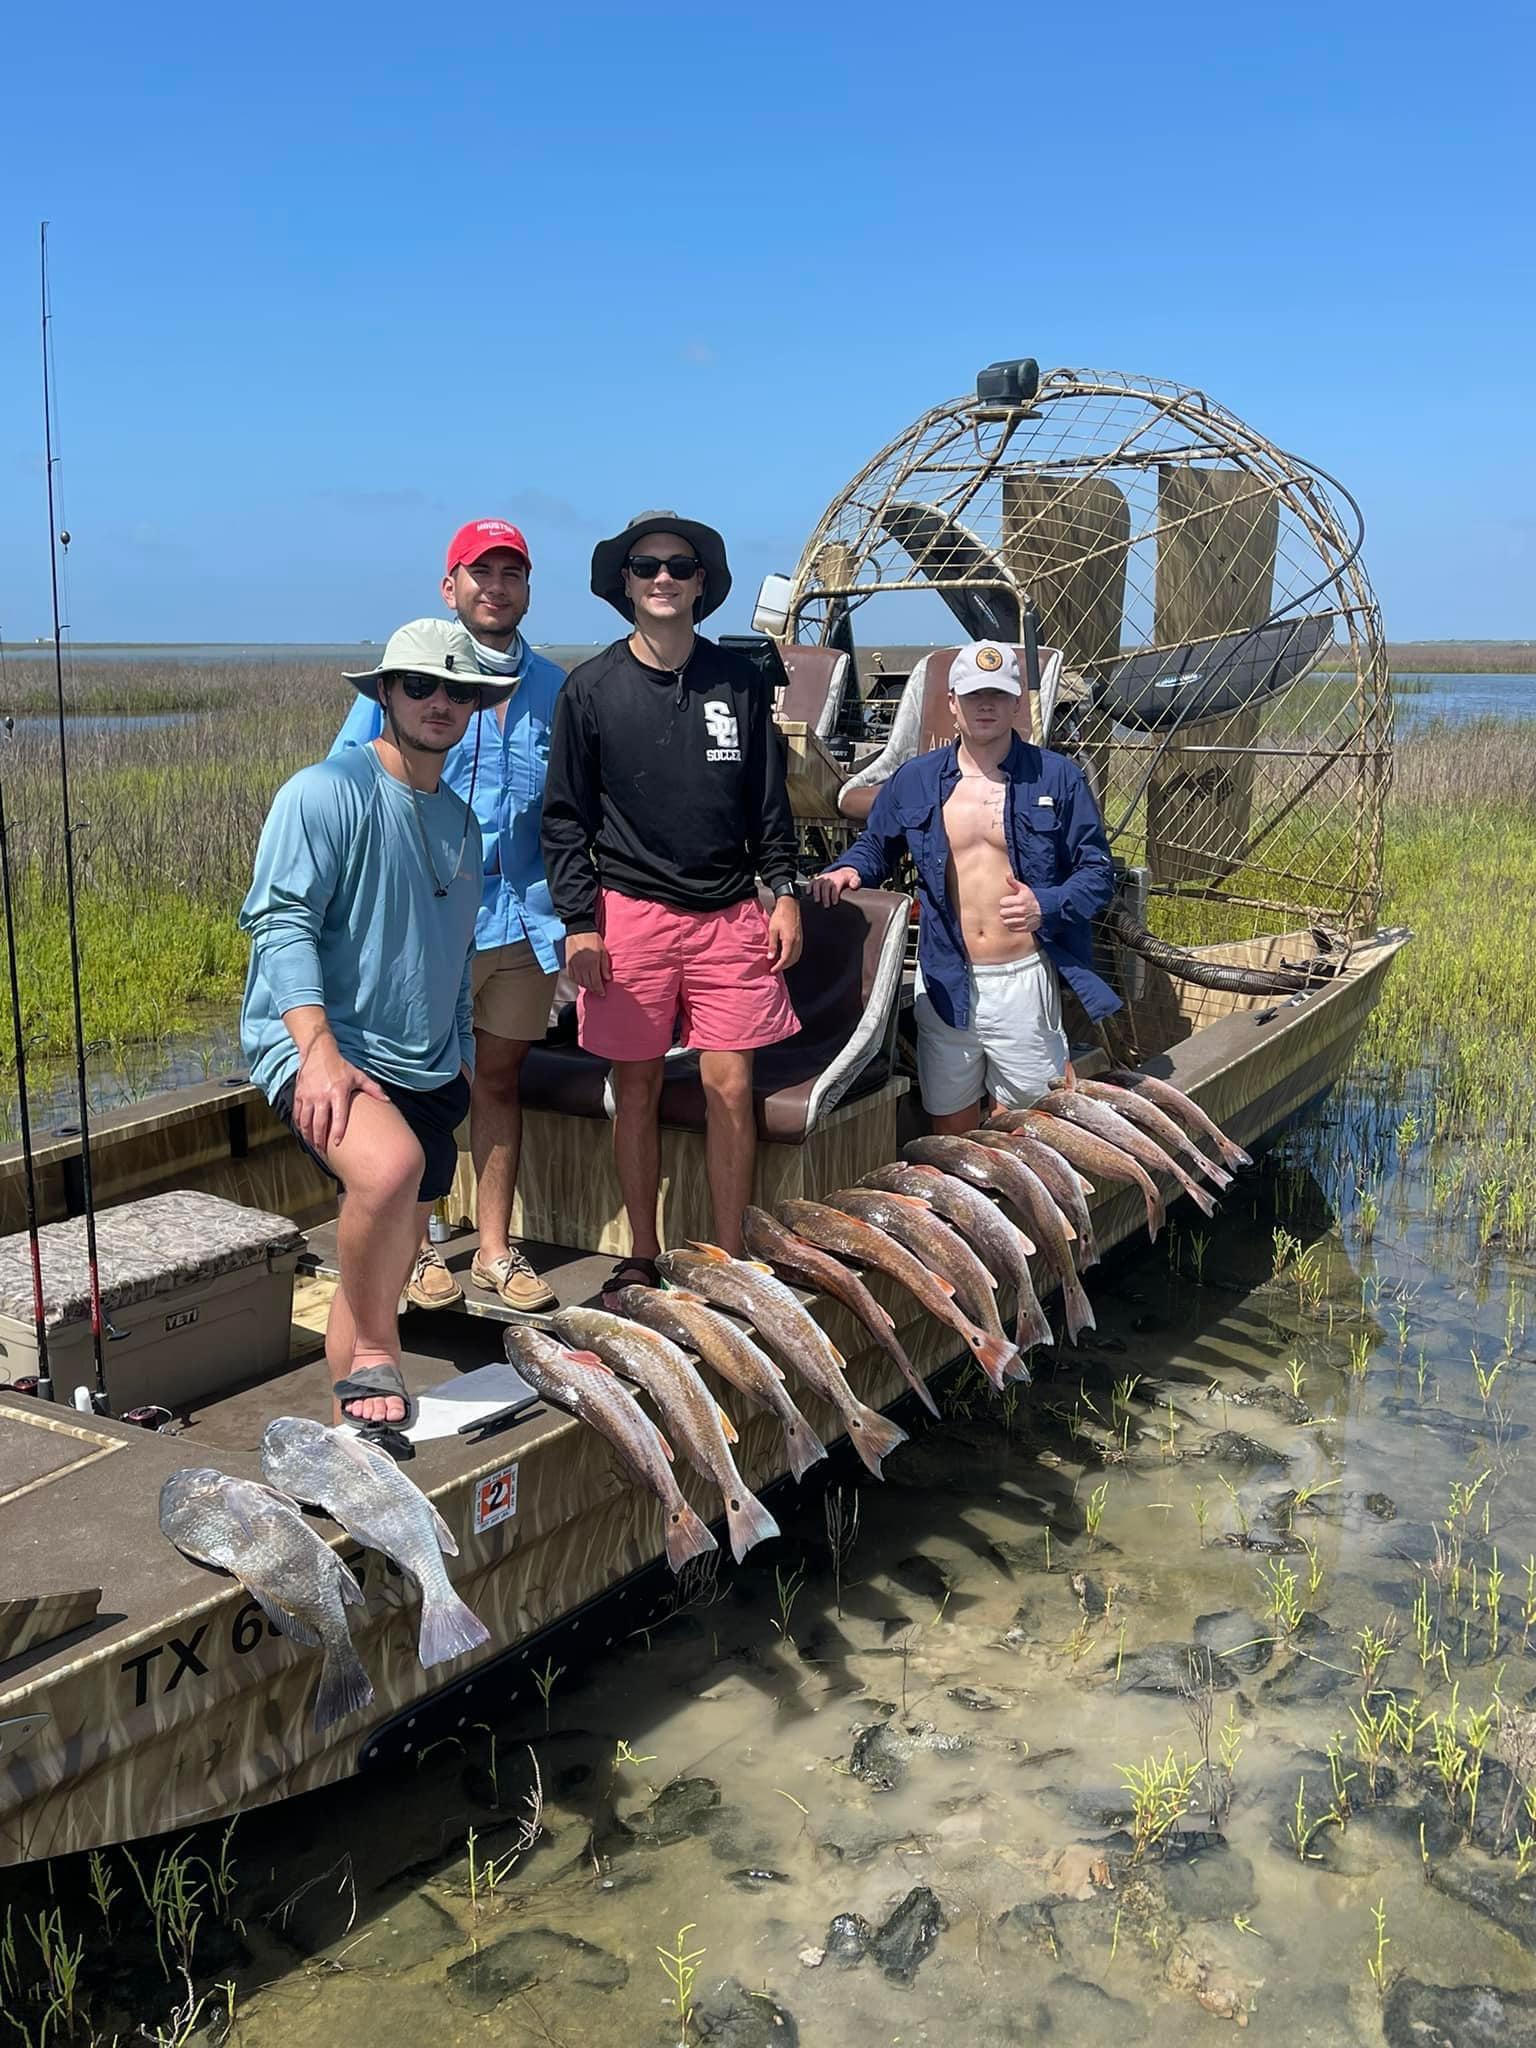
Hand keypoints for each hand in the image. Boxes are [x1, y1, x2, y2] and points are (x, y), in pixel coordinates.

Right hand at [293, 1036, 387, 1155]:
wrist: (318, 1052)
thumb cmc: (341, 1066)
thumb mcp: (358, 1076)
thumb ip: (373, 1089)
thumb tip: (387, 1101)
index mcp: (338, 1092)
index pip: (338, 1117)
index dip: (337, 1132)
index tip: (336, 1144)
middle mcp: (321, 1095)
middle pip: (319, 1123)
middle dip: (320, 1140)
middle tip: (323, 1151)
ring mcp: (308, 1096)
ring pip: (305, 1121)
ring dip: (308, 1136)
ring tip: (313, 1145)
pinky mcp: (299, 1095)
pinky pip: (297, 1114)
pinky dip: (299, 1126)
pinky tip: (304, 1133)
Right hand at [566, 929, 610, 991]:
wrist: (579, 930)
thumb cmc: (593, 939)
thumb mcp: (603, 951)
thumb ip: (604, 966)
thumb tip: (607, 979)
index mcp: (592, 964)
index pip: (596, 982)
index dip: (600, 990)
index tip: (603, 993)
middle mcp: (582, 967)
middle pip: (588, 984)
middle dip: (594, 989)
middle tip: (598, 992)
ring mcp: (574, 966)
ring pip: (579, 982)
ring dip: (586, 986)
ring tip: (591, 987)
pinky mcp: (568, 964)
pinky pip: (572, 977)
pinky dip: (577, 981)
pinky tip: (582, 981)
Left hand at [766, 894, 801, 972]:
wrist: (790, 905)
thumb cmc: (780, 916)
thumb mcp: (772, 930)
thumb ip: (772, 945)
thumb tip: (770, 957)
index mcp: (789, 940)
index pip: (785, 959)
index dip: (779, 966)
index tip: (772, 970)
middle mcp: (797, 942)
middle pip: (792, 960)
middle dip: (784, 966)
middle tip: (774, 968)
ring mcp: (800, 940)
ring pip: (796, 957)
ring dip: (788, 962)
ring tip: (779, 964)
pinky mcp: (800, 937)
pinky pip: (798, 952)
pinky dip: (792, 957)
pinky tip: (786, 956)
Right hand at [810, 866, 860, 907]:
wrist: (843, 873)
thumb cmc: (849, 879)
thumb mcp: (855, 878)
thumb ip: (856, 882)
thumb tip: (853, 886)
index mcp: (839, 877)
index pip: (835, 885)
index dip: (834, 894)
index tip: (834, 903)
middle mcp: (830, 877)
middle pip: (825, 885)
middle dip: (825, 896)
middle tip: (826, 906)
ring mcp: (823, 877)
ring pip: (817, 883)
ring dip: (816, 892)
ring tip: (817, 902)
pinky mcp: (818, 879)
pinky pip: (812, 881)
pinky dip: (809, 886)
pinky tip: (808, 893)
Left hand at [998, 874, 1042, 934]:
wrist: (1045, 910)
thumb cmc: (1031, 898)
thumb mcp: (1024, 889)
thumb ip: (1013, 882)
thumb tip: (1007, 874)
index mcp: (1020, 900)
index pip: (1002, 902)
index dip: (1005, 901)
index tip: (1009, 901)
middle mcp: (1021, 911)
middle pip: (1002, 913)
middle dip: (1005, 910)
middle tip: (1010, 909)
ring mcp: (1023, 920)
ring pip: (1005, 922)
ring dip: (1007, 919)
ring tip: (1012, 915)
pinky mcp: (1024, 928)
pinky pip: (1011, 928)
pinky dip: (1012, 925)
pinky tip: (1016, 920)